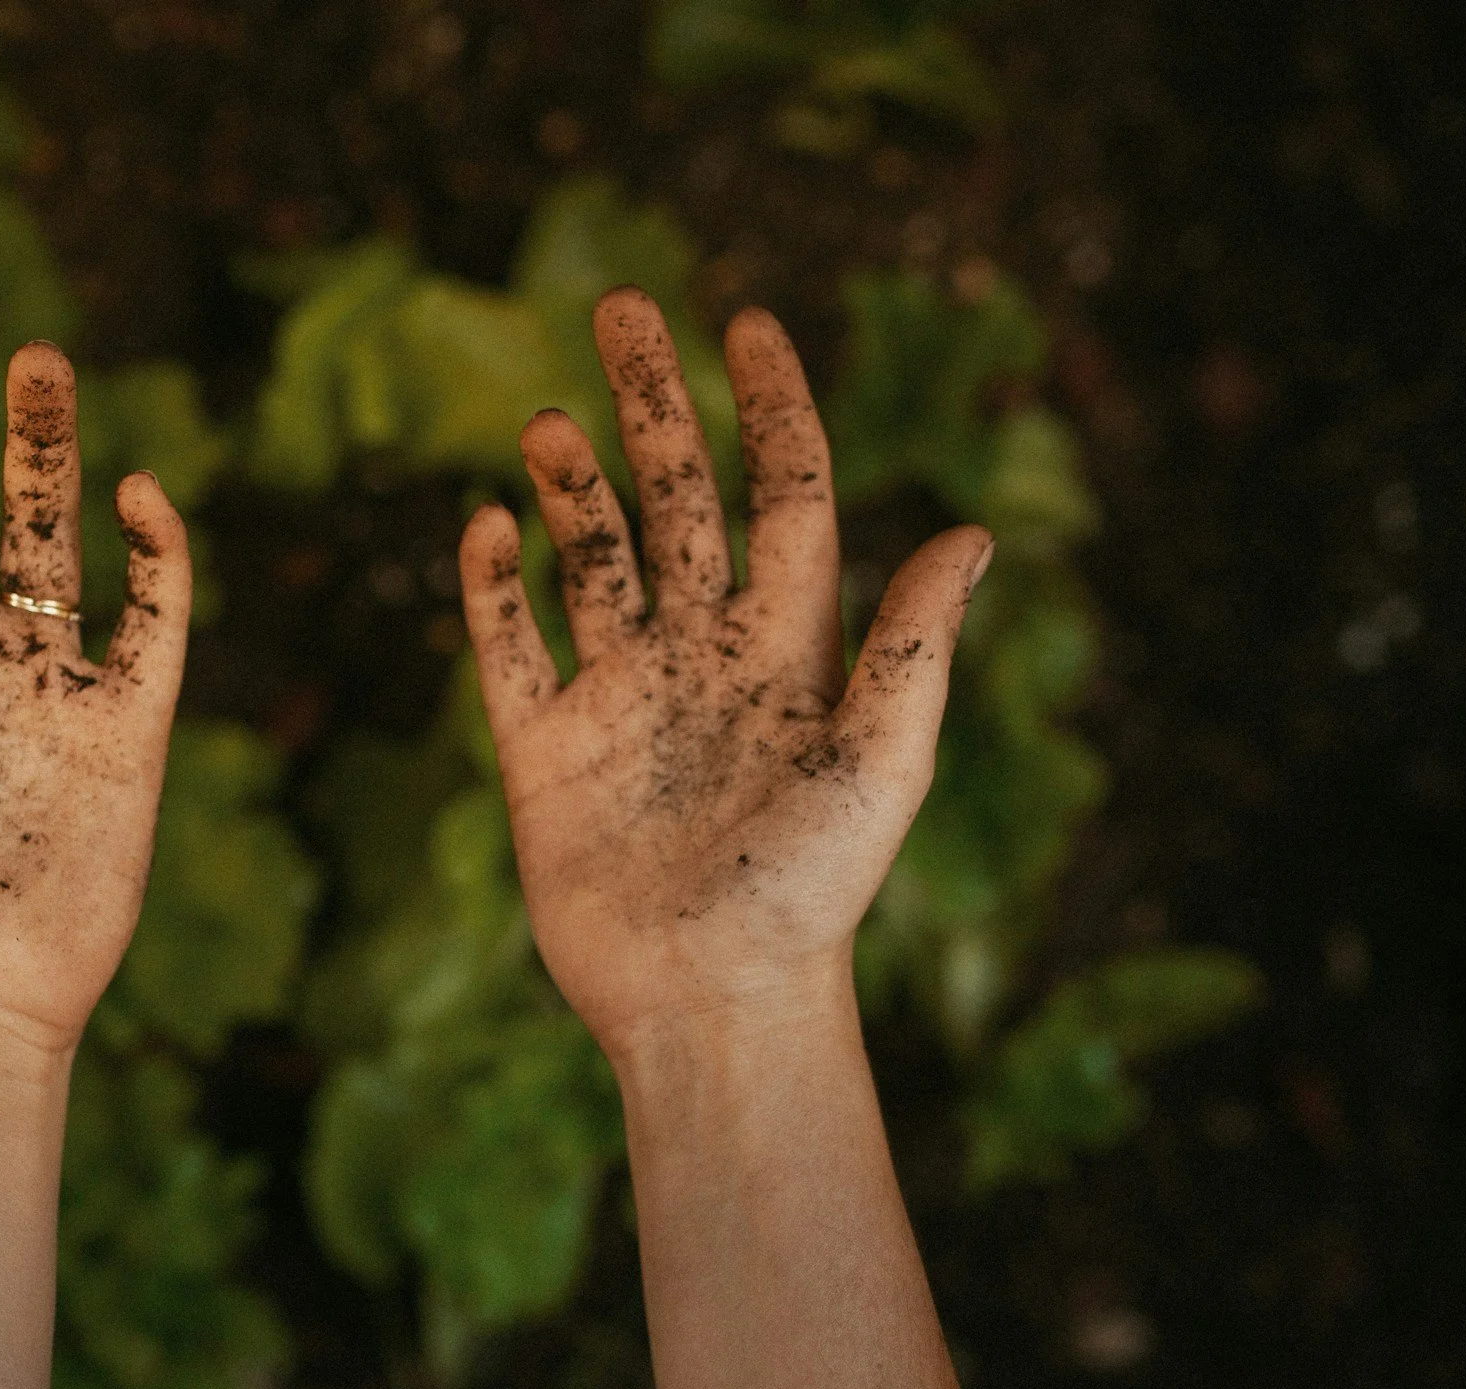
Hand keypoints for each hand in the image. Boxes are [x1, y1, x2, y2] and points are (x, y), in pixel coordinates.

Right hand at [459, 287, 991, 1057]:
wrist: (707, 1000)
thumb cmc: (809, 893)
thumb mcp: (881, 764)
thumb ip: (911, 646)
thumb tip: (977, 533)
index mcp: (789, 650)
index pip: (784, 497)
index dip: (772, 409)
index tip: (748, 323)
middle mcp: (702, 657)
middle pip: (677, 499)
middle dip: (653, 405)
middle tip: (623, 310)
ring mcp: (618, 699)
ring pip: (592, 558)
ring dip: (573, 485)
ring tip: (551, 424)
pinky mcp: (544, 749)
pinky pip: (508, 646)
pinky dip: (491, 586)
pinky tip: (488, 526)